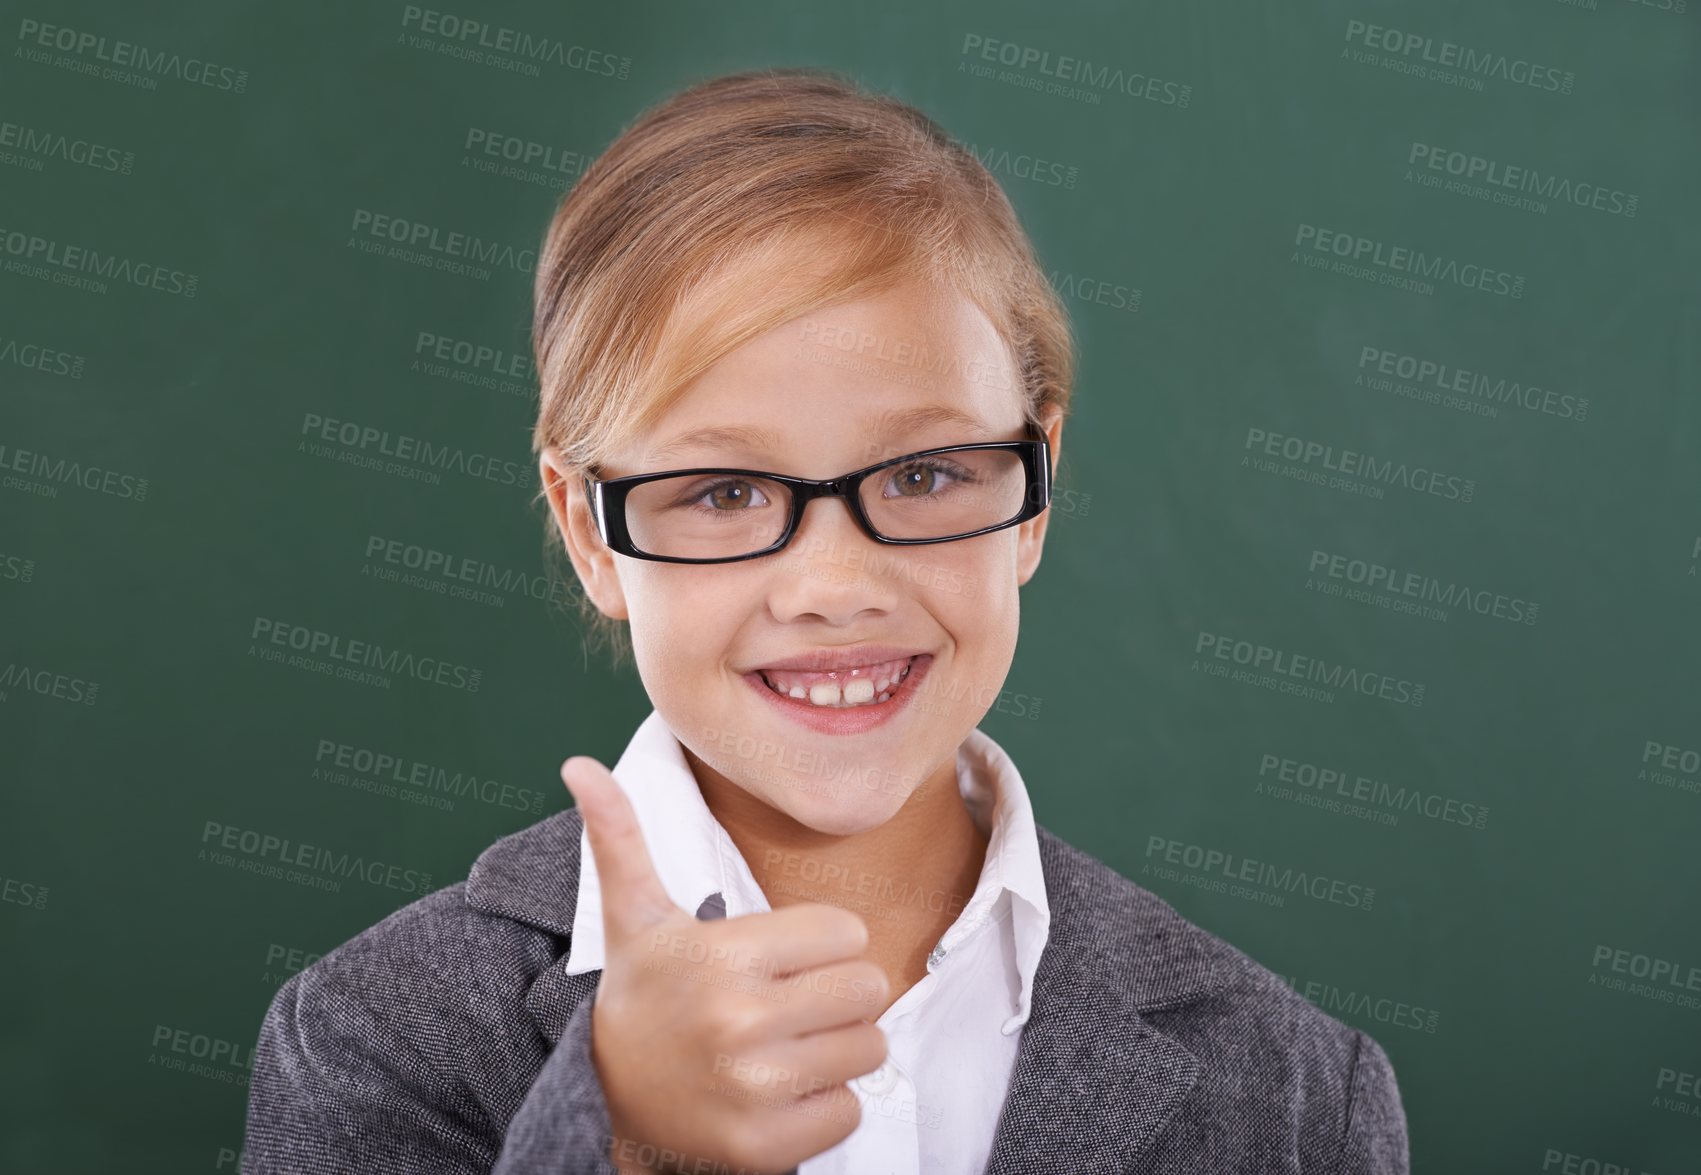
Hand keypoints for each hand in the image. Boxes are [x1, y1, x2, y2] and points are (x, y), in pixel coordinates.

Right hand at [560, 756, 888, 1174]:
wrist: (607, 1102)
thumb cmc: (642, 996)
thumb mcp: (634, 916)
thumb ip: (620, 836)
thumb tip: (579, 763)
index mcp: (722, 955)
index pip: (847, 933)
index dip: (823, 943)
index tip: (782, 957)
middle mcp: (740, 1021)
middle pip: (867, 989)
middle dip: (838, 993)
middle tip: (792, 1002)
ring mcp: (755, 1089)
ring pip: (868, 1050)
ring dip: (838, 1049)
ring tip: (787, 1045)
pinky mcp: (767, 1146)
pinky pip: (849, 1111)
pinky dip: (824, 1106)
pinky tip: (779, 1092)